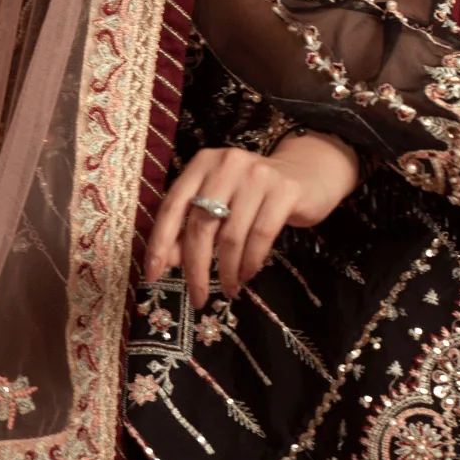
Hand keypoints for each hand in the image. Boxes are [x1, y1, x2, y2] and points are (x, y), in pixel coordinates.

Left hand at [144, 132, 359, 308]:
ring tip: (229, 287)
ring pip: (230, 235)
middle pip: (201, 224)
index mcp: (203, 163)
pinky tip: (247, 275)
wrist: (307, 174)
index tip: (152, 275)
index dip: (160, 242)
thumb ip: (191, 227)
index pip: (173, 205)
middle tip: (198, 296)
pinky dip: (250, 262)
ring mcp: (257, 175)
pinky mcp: (284, 190)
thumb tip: (168, 260)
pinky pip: (260, 236)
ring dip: (227, 270)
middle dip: (196, 267)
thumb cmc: (253, 194)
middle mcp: (227, 164)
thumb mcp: (220, 205)